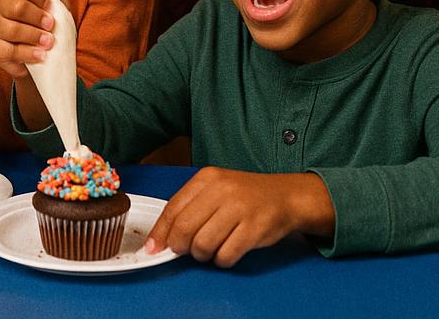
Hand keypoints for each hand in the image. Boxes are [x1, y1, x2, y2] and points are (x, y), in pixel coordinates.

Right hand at [0, 0, 66, 77]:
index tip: (50, 6)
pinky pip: (7, 50)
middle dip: (36, 18)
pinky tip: (40, 55)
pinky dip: (26, 54)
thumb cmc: (44, 16)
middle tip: (51, 26)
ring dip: (33, 37)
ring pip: (9, 29)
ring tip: (48, 42)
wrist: (39, 45)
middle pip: (15, 7)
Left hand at [144, 168, 334, 267]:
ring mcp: (238, 209)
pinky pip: (226, 255)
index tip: (153, 247)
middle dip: (179, 246)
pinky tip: (226, 252)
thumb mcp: (216, 189)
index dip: (160, 232)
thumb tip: (165, 235)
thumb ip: (192, 206)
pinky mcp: (253, 229)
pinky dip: (222, 261)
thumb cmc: (246, 195)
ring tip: (210, 249)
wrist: (285, 196)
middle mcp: (221, 191)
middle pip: (185, 228)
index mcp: (206, 178)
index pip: (173, 208)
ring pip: (203, 244)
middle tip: (184, 251)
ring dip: (202, 255)